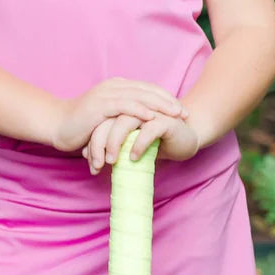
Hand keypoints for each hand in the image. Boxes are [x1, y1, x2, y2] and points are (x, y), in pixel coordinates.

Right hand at [51, 78, 182, 153]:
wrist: (58, 125)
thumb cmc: (82, 126)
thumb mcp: (108, 118)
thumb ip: (124, 116)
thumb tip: (143, 125)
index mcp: (117, 87)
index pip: (147, 89)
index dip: (166, 98)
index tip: (181, 110)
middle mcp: (114, 87)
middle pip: (147, 90)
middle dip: (168, 101)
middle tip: (185, 113)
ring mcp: (106, 94)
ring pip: (140, 97)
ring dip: (160, 105)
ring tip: (175, 114)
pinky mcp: (100, 106)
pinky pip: (124, 106)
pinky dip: (140, 111)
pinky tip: (152, 117)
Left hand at [82, 111, 199, 172]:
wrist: (187, 140)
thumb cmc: (157, 143)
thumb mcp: (130, 147)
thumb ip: (112, 147)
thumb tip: (88, 157)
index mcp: (124, 111)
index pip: (102, 123)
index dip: (94, 143)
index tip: (91, 164)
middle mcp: (135, 109)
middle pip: (109, 120)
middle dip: (99, 144)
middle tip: (97, 164)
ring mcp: (150, 112)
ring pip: (125, 122)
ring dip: (115, 142)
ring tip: (111, 161)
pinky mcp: (166, 121)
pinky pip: (149, 130)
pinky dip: (139, 144)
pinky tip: (133, 157)